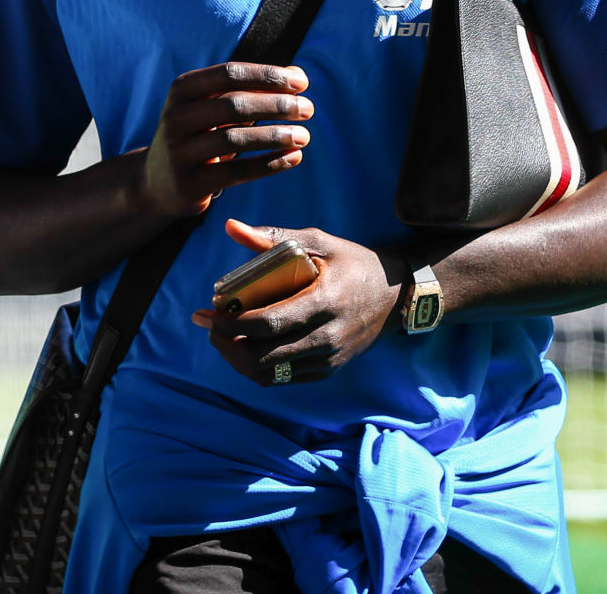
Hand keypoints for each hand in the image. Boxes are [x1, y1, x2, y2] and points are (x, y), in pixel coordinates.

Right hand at [139, 65, 313, 217]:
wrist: (159, 182)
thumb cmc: (200, 133)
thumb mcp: (218, 106)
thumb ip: (256, 88)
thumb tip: (298, 73)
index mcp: (183, 90)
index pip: (230, 73)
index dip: (268, 75)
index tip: (302, 83)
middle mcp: (176, 117)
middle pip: (234, 104)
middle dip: (277, 105)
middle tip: (308, 109)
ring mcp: (179, 152)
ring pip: (235, 139)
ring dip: (276, 136)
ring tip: (304, 136)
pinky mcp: (190, 184)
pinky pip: (236, 172)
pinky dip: (269, 164)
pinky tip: (294, 157)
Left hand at [191, 219, 403, 385]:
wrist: (397, 296)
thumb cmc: (355, 263)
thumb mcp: (320, 242)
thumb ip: (274, 237)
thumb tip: (231, 227)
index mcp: (324, 301)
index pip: (270, 323)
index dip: (232, 323)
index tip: (208, 312)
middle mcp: (327, 337)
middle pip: (263, 356)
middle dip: (227, 344)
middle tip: (209, 326)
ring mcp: (329, 358)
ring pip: (270, 374)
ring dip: (238, 359)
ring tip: (223, 338)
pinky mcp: (329, 370)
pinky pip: (284, 378)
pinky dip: (258, 368)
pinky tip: (245, 349)